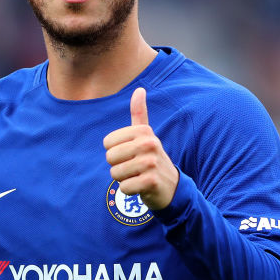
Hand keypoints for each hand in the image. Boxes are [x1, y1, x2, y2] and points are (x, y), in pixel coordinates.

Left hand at [103, 88, 177, 211]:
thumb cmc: (152, 159)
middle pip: (110, 158)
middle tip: (134, 168)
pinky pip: (124, 187)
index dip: (115, 152)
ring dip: (124, 179)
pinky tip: (142, 187)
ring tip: (138, 176)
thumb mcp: (146, 135)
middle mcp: (149, 143)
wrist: (171, 187)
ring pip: (115, 173)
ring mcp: (151, 162)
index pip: (107, 143)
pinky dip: (129, 190)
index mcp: (143, 131)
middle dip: (118, 167)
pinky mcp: (151, 181)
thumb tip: (139, 89)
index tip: (131, 154)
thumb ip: (139, 113)